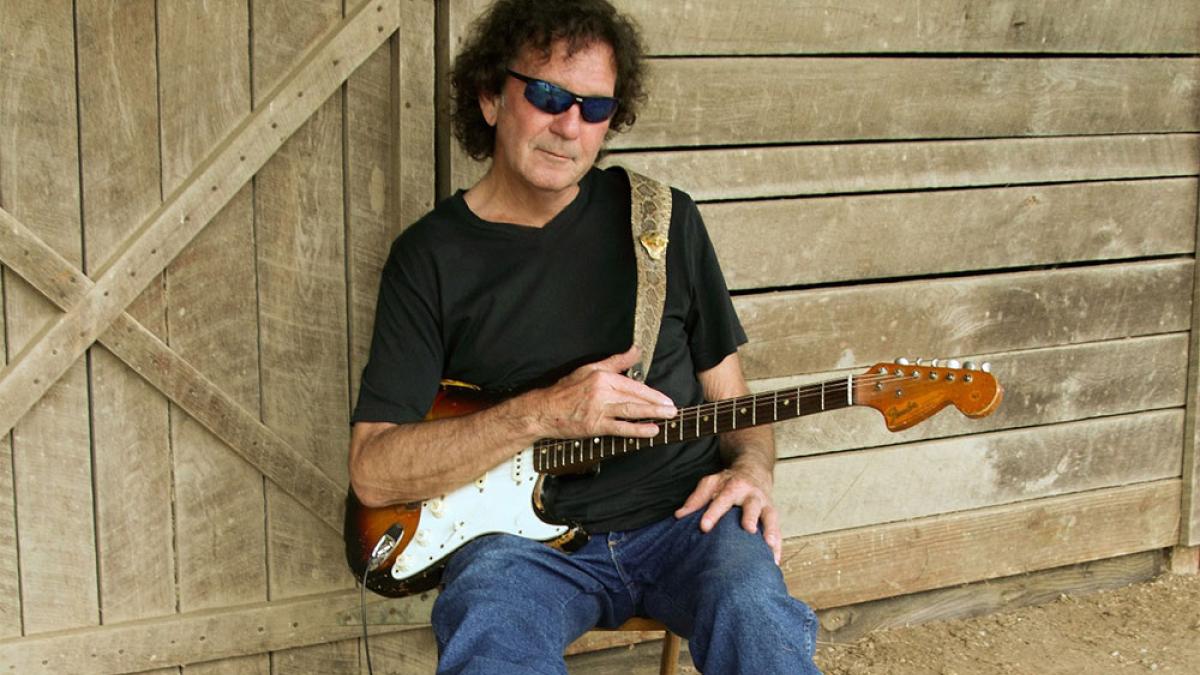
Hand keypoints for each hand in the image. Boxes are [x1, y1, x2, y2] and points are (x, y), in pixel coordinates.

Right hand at [523, 346, 676, 439]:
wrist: (544, 410)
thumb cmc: (566, 390)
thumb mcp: (590, 369)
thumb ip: (615, 361)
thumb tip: (636, 350)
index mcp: (603, 377)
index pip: (633, 385)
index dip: (651, 393)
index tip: (666, 398)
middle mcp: (602, 392)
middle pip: (635, 398)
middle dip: (657, 404)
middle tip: (673, 409)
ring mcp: (598, 409)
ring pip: (630, 411)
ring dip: (652, 414)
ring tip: (667, 417)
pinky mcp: (594, 425)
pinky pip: (620, 428)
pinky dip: (637, 430)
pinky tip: (651, 431)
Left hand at [675, 464, 781, 564]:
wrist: (754, 471)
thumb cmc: (729, 481)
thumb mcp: (711, 483)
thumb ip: (696, 499)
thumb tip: (679, 516)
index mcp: (734, 487)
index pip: (722, 500)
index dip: (713, 513)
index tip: (704, 527)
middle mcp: (752, 495)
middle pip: (752, 506)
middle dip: (750, 517)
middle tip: (748, 529)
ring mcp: (765, 505)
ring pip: (770, 517)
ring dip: (770, 531)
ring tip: (768, 546)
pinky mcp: (772, 516)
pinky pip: (778, 530)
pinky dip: (778, 545)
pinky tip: (774, 559)